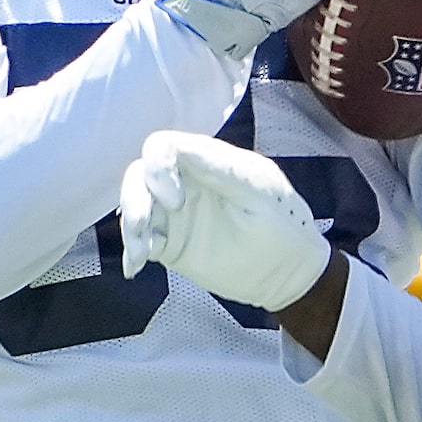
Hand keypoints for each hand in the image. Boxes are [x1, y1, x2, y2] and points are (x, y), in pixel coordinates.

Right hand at [120, 131, 329, 310]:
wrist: (290, 274)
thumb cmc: (284, 226)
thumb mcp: (259, 193)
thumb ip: (221, 171)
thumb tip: (177, 151)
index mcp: (209, 161)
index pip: (164, 147)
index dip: (158, 168)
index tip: (175, 201)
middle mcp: (186, 182)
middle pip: (140, 174)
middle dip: (133, 197)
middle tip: (145, 227)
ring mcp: (175, 214)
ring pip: (136, 205)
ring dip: (130, 224)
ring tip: (141, 252)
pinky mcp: (170, 242)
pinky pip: (142, 240)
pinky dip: (133, 250)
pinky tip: (135, 267)